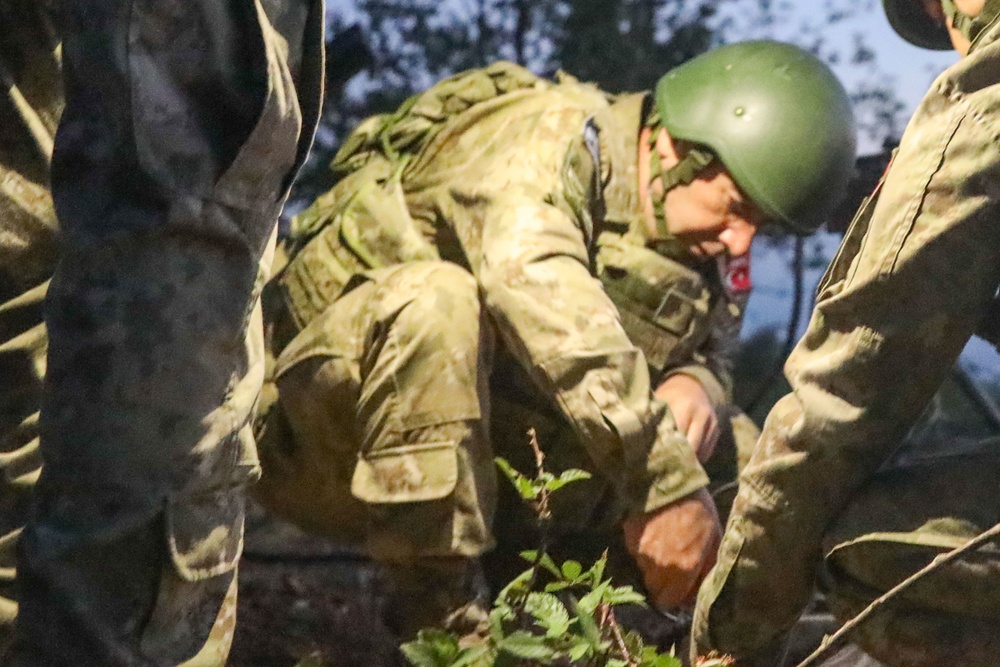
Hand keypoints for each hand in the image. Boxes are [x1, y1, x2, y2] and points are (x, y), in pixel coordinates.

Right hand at [622, 488, 721, 610]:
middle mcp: (658, 567)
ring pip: (644, 571)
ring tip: (663, 545)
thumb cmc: (697, 509)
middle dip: (663, 583)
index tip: (681, 587)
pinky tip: (652, 532)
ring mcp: (640, 554)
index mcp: (683, 569)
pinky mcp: (628, 539)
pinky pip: (635, 553)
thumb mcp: (715, 537)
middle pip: (654, 589)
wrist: (667, 480)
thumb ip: (709, 568)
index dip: (675, 597)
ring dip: (652, 565)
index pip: (670, 601)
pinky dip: (643, 548)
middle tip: (673, 566)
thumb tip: (701, 589)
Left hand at [655, 373, 719, 462]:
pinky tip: (684, 463)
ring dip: (688, 462)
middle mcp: (702, 415)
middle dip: (679, 459)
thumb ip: (653, 418)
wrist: (692, 385)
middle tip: (665, 470)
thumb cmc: (670, 395)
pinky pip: (707, 452)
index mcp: (685, 407)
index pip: (678, 435)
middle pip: (692, 447)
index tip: (656, 461)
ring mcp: (712, 423)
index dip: (667, 449)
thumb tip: (641, 441)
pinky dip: (696, 459)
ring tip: (674, 469)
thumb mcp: (660, 401)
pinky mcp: (717, 430)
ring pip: (701, 452)